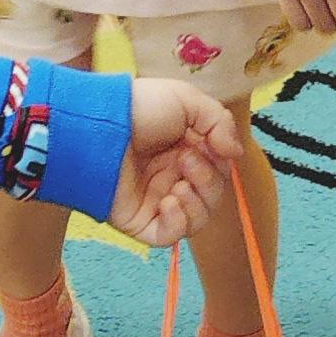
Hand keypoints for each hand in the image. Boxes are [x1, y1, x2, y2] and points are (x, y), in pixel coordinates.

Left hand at [111, 80, 237, 245]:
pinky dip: (179, 221)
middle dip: (208, 179)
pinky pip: (171, 235)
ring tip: (178, 184)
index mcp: (185, 150)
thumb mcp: (188, 101)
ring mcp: (157, 201)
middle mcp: (172, 176)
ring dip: (198, 202)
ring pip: (198, 219)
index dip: (222, 163)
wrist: (99, 125)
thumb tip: (236, 154)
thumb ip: (219, 123)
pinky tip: (169, 201)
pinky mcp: (141, 221)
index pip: (219, 170)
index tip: (213, 146)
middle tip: (186, 159)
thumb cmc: (139, 107)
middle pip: (212, 195)